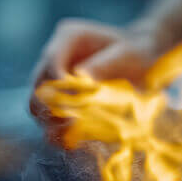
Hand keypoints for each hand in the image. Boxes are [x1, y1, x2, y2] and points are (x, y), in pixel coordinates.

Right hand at [30, 18, 170, 142]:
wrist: (144, 60)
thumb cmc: (139, 52)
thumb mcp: (129, 54)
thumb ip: (106, 64)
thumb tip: (80, 77)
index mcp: (69, 37)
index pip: (51, 61)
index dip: (59, 84)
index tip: (77, 103)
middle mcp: (56, 58)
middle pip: (37, 86)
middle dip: (50, 108)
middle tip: (71, 124)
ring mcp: (55, 80)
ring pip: (38, 105)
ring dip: (50, 123)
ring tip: (70, 139)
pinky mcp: (63, 100)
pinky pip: (52, 119)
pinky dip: (59, 133)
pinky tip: (73, 144)